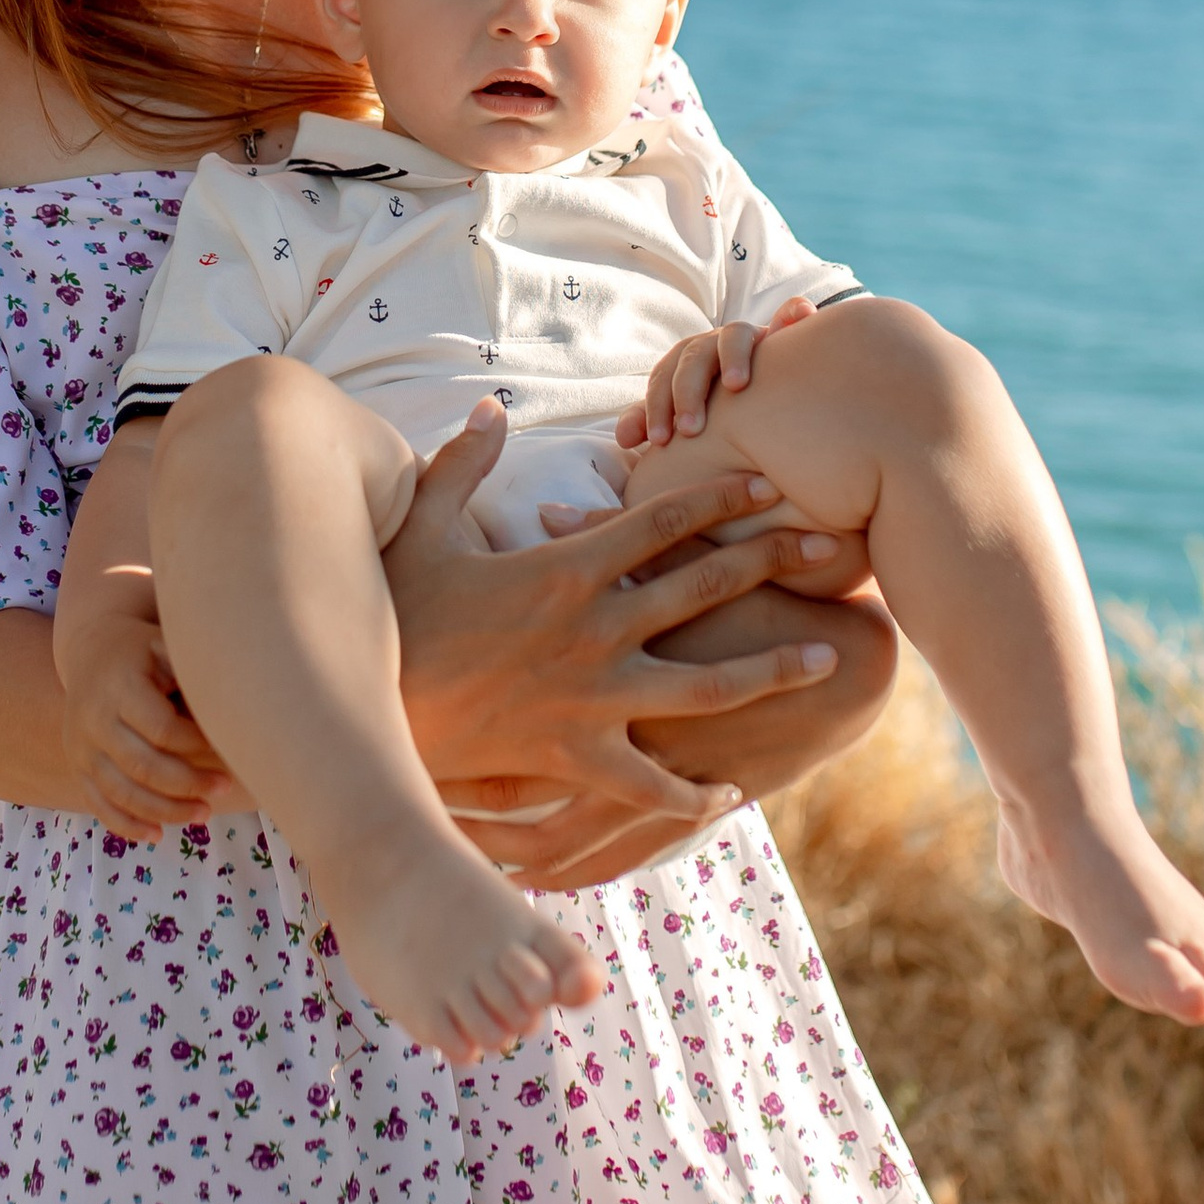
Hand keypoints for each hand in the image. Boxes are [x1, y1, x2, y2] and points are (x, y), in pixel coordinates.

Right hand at [56, 596, 238, 841]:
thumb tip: (239, 702)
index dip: (196, 743)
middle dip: (188, 784)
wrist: (90, 651)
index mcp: (119, 686)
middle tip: (225, 788)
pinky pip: (100, 805)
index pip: (161, 729)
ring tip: (204, 814)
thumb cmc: (142, 650)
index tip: (227, 746)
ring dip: (166, 810)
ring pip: (122, 793)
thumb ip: (192, 671)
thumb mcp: (164, 645)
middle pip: (143, 765)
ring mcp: (80, 747)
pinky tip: (158, 834)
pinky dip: (128, 826)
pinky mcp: (77, 766)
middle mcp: (93, 719)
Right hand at [384, 399, 848, 837]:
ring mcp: (593, 695)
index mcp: (567, 568)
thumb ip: (464, 462)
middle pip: (706, 586)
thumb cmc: (393, 613)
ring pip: (707, 683)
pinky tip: (731, 795)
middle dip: (774, 561)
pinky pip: (650, 780)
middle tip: (834, 548)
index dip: (720, 497)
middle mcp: (596, 628)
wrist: (369, 709)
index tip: (768, 484)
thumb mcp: (421, 524)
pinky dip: (692, 792)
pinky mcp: (577, 755)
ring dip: (772, 668)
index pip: (662, 520)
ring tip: (827, 656)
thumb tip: (491, 408)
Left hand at [618, 294, 818, 451]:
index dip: (657, 406)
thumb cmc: (713, 411)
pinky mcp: (785, 335)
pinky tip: (802, 316)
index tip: (660, 440)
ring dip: (733, 355)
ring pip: (735, 334)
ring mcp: (750, 338)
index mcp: (686, 364)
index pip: (664, 378)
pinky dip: (794, 312)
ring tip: (736, 385)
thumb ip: (653, 421)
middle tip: (690, 429)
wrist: (758, 398)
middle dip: (689, 390)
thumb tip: (623, 439)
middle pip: (694, 356)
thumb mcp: (681, 415)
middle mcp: (715, 346)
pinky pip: (791, 315)